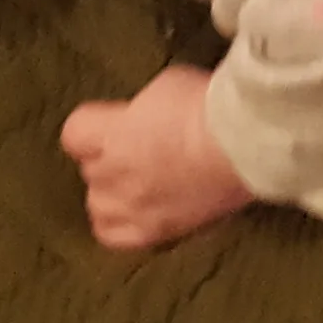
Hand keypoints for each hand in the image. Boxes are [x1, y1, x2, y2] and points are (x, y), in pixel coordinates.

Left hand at [59, 65, 256, 249]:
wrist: (248, 144)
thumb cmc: (213, 106)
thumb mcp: (168, 84)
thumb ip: (142, 108)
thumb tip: (141, 118)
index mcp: (112, 133)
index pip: (74, 132)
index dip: (94, 125)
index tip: (116, 121)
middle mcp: (113, 173)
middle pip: (89, 168)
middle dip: (109, 157)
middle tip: (141, 147)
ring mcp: (132, 207)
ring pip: (97, 205)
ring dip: (112, 192)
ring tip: (139, 183)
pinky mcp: (155, 231)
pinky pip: (114, 237)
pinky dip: (121, 224)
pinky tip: (140, 211)